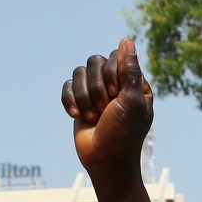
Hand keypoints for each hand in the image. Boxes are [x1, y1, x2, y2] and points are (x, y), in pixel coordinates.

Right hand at [61, 37, 152, 182]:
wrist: (105, 160)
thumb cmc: (123, 134)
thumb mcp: (132, 101)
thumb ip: (129, 70)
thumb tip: (126, 40)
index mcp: (134, 83)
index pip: (116, 57)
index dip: (112, 75)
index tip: (116, 96)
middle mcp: (116, 85)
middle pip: (95, 62)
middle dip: (97, 89)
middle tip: (105, 110)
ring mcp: (97, 92)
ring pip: (79, 73)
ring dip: (84, 97)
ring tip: (92, 117)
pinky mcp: (80, 100)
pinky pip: (67, 86)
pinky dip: (70, 101)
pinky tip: (77, 116)